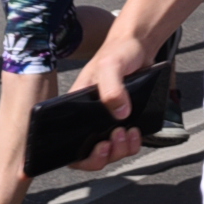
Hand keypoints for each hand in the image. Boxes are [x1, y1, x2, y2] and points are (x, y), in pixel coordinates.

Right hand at [67, 33, 153, 170]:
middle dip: (100, 157)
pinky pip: (125, 144)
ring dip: (119, 150)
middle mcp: (88, 119)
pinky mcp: (123, 121)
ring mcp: (106, 122)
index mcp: (75, 108)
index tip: (88, 154)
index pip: (64, 142)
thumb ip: (112, 88)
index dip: (69, 157)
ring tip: (128, 132)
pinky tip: (136, 132)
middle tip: (112, 142)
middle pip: (87, 154)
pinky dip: (132, 144)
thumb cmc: (117, 52)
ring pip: (108, 153)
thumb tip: (120, 114)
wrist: (139, 46)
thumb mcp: (111, 65)